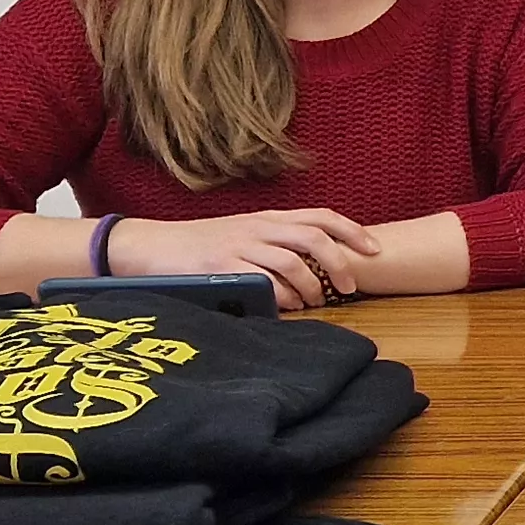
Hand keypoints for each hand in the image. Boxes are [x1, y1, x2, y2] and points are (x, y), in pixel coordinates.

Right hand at [107, 209, 379, 310]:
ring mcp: (239, 246)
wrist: (149, 245)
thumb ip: (276, 245)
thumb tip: (317, 269)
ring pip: (292, 261)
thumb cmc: (200, 246)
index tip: (375, 250)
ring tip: (315, 302)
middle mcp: (258, 227)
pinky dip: (282, 297)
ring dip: (311, 286)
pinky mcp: (221, 266)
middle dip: (339, 263)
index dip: (353, 231)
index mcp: (267, 218)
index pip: (321, 216)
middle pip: (314, 238)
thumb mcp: (243, 235)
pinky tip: (287, 307)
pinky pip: (262, 281)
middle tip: (348, 287)